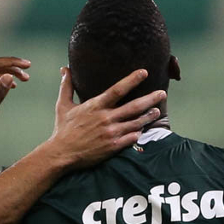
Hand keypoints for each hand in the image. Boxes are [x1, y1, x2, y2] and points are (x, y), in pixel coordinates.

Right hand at [47, 67, 164, 168]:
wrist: (61, 154)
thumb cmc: (63, 129)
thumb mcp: (63, 105)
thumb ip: (67, 86)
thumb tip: (64, 69)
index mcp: (95, 106)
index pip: (117, 89)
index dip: (132, 80)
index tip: (144, 72)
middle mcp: (106, 118)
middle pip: (134, 106)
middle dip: (150, 99)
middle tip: (163, 93)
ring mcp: (111, 133)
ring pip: (136, 123)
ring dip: (148, 116)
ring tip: (157, 111)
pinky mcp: (113, 147)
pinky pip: (131, 138)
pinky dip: (139, 133)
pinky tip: (144, 129)